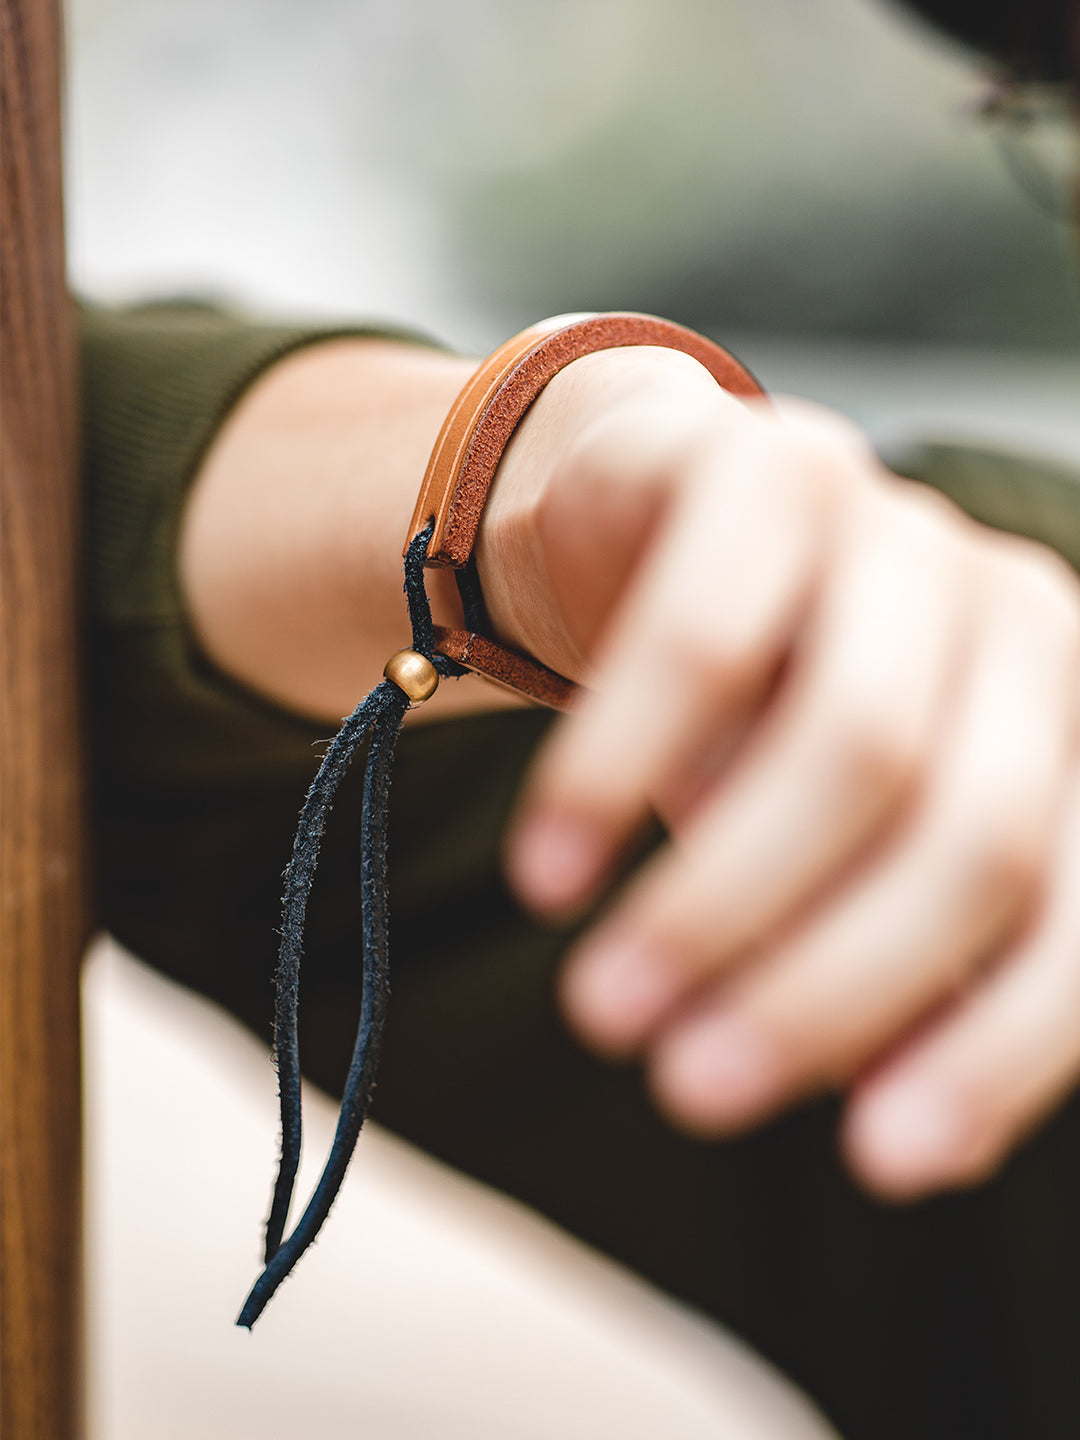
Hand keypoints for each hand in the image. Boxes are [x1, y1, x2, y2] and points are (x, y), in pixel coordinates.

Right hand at [484, 344, 1079, 1199]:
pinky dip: (616, 773)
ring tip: (602, 1010)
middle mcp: (1021, 620)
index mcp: (1072, 727)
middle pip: (971, 833)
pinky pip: (700, 640)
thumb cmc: (763, 713)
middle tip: (691, 1091)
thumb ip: (894, 976)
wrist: (658, 526)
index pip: (1078, 914)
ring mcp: (903, 530)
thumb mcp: (834, 857)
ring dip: (717, 903)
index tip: (880, 1165)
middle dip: (830, 987)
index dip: (994, 1051)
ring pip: (851, 743)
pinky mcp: (772, 465)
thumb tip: (928, 1144)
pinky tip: (552, 873)